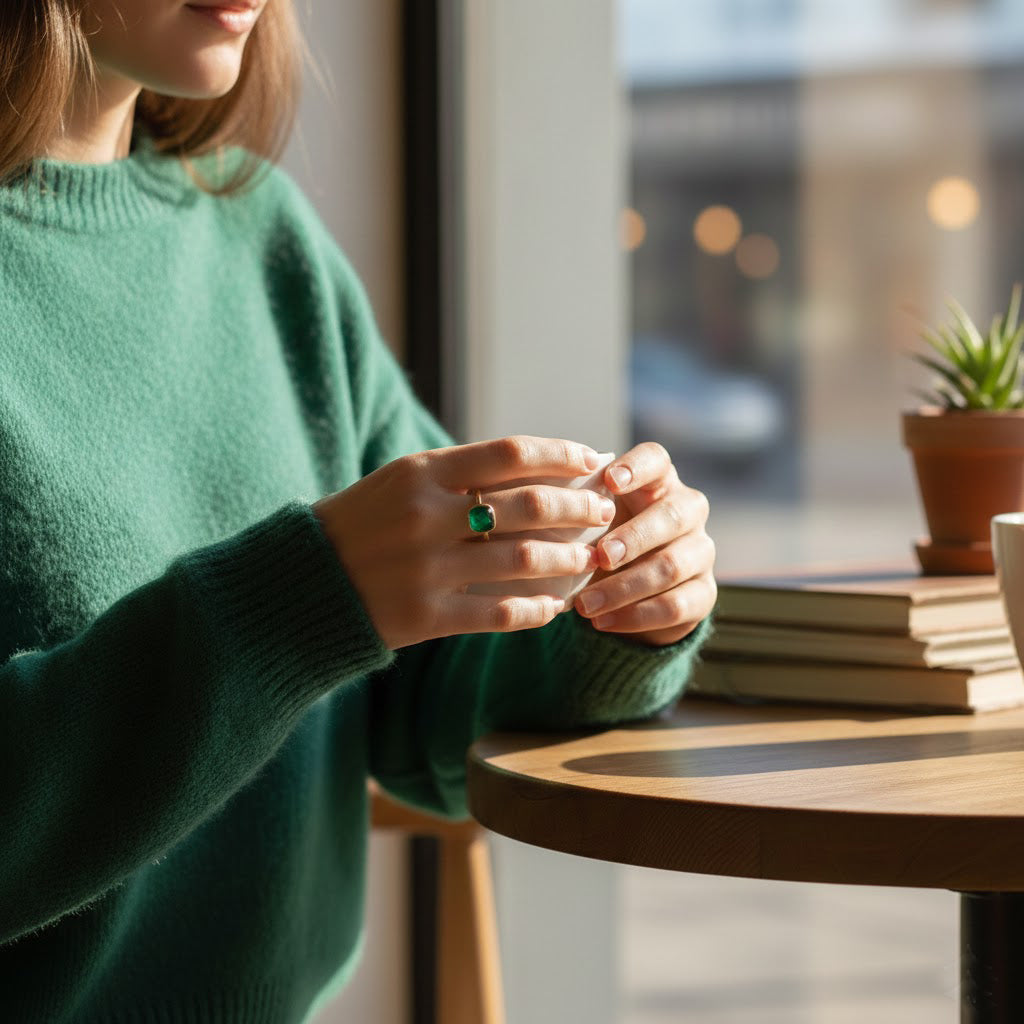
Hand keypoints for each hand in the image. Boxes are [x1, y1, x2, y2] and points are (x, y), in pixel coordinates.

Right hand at [312, 436, 616, 649]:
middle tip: (605, 510)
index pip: (510, 453)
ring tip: (590, 559)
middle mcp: (428, 515)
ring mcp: (428, 567)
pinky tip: (555, 607)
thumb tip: (532, 467)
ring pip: (523, 558)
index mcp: (421, 473)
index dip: (560, 454)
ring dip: (568, 558)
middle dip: (578, 506)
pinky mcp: (427, 615)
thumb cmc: (361, 523)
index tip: (592, 459)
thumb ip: (458, 473)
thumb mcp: (399, 481)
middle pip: (528, 504)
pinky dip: (536, 609)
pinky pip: (500, 611)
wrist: (305, 583)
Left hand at [572, 442, 715, 645]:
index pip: (656, 459)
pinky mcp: (704, 594)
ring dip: (625, 587)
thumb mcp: (588, 523)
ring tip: (586, 604)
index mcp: (658, 481)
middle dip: (633, 537)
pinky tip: (602, 622)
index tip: (608, 482)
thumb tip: (537, 507)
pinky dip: (635, 616)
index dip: (636, 467)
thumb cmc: (600, 542)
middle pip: (671, 515)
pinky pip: (675, 606)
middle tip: (599, 556)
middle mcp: (687, 511)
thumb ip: (575, 510)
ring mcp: (701, 552)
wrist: (629, 594)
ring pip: (672, 566)